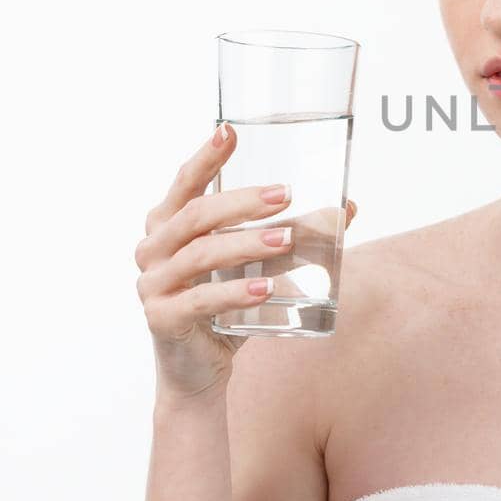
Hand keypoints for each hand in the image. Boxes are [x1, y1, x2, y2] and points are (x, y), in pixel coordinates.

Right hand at [132, 122, 357, 401]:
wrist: (199, 370)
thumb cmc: (227, 306)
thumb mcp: (258, 265)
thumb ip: (293, 235)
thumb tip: (347, 208)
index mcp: (167, 225)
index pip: (184, 184)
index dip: (206, 157)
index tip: (230, 131)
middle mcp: (152, 249)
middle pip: (195, 215)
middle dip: (241, 201)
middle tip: (284, 194)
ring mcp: (152, 285)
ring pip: (201, 255)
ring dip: (247, 244)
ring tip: (287, 239)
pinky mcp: (162, 319)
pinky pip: (200, 301)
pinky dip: (235, 292)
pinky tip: (266, 289)